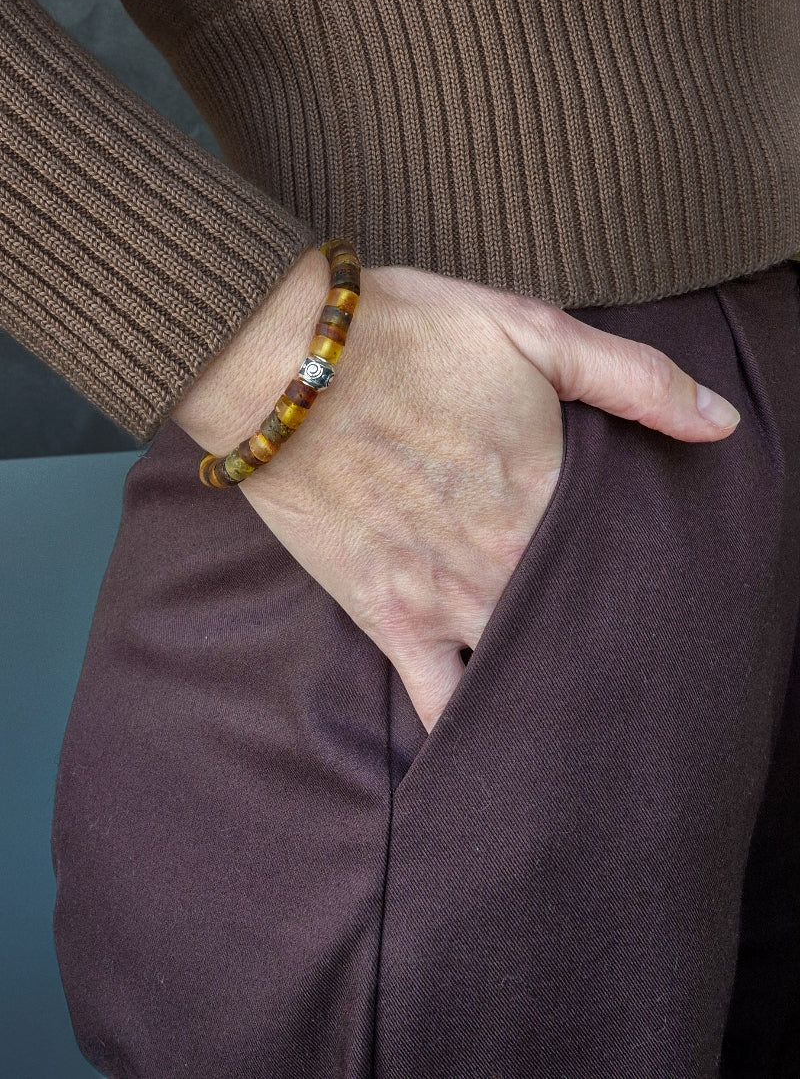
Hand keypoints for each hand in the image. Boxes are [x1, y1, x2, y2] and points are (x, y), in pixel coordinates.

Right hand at [172, 255, 739, 735]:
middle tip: (658, 667)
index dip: (662, 572)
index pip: (634, 554)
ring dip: (563, 691)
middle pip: (589, 622)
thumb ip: (636, 379)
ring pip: (530, 672)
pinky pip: (441, 703)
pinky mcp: (391, 619)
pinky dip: (473, 736)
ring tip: (602, 723)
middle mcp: (512, 558)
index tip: (688, 590)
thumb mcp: (532, 328)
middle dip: (623, 643)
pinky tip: (504, 764)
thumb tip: (725, 423)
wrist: (282, 361)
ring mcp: (451, 598)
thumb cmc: (407, 334)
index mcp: (555, 489)